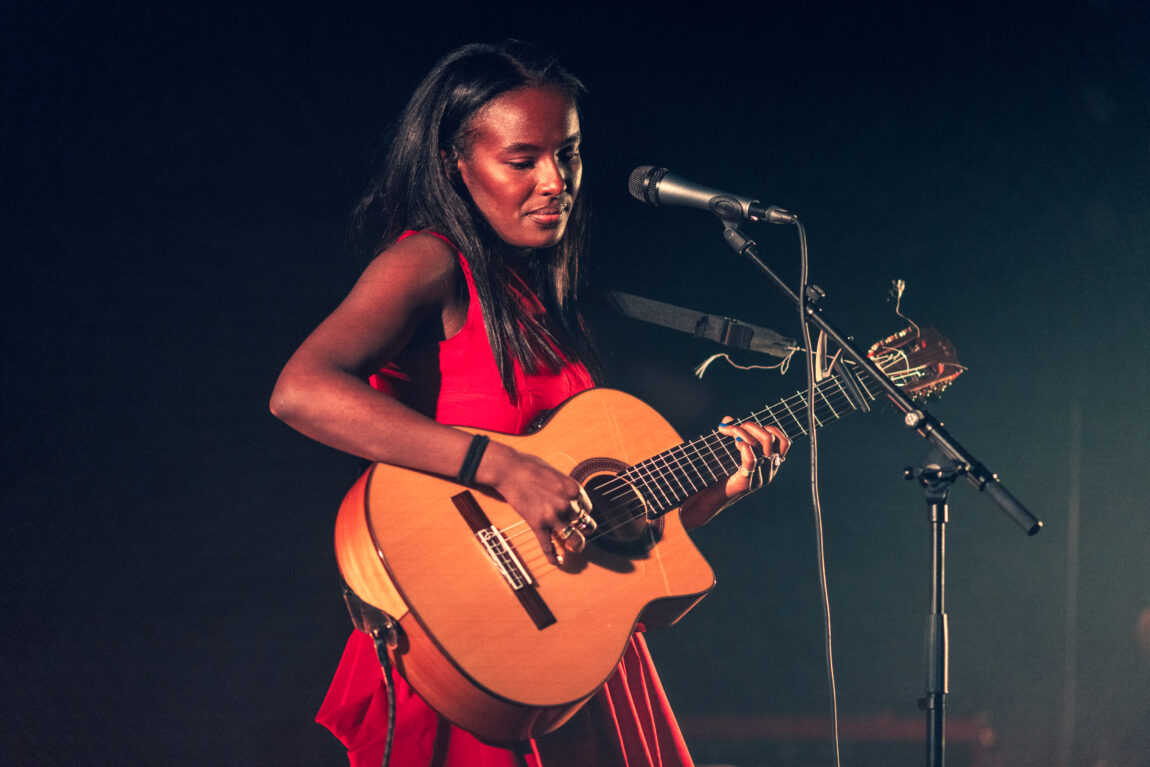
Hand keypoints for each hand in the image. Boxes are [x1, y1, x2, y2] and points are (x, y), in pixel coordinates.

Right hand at [483, 443, 587, 565]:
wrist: (510, 470)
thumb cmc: (531, 467)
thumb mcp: (556, 474)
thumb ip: (566, 489)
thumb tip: (570, 499)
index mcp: (574, 490)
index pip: (587, 508)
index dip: (582, 512)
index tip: (576, 514)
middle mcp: (567, 504)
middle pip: (584, 524)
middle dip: (583, 529)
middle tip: (580, 532)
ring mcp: (553, 516)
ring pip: (574, 539)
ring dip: (576, 545)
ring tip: (575, 548)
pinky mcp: (538, 525)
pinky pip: (548, 546)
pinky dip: (553, 557)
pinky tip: (557, 562)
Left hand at [717, 417, 790, 496]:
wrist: (712, 498)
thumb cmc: (722, 473)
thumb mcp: (731, 451)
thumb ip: (732, 435)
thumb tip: (728, 419)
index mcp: (771, 463)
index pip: (783, 443)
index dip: (770, 429)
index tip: (752, 427)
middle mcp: (769, 471)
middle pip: (769, 439)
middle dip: (750, 426)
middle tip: (732, 427)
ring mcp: (760, 478)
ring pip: (758, 446)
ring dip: (741, 433)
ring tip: (727, 432)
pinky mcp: (747, 483)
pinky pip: (752, 460)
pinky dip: (743, 447)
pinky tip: (735, 444)